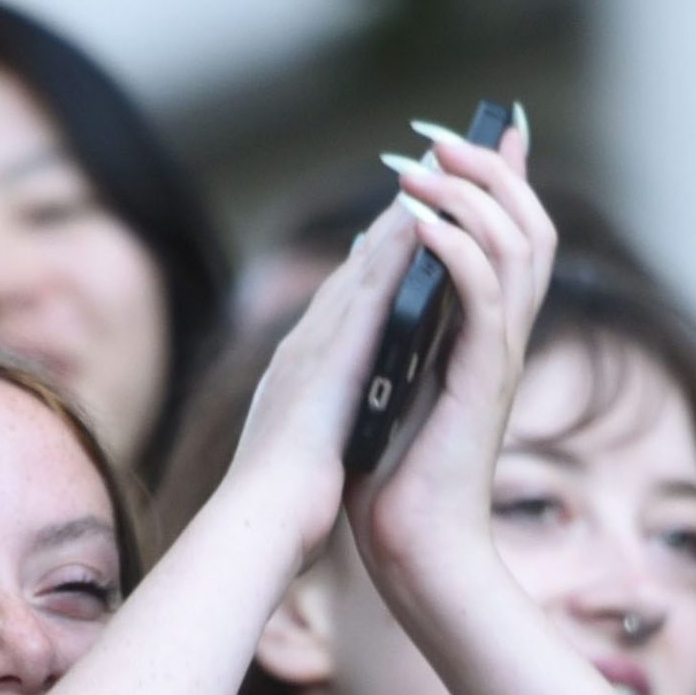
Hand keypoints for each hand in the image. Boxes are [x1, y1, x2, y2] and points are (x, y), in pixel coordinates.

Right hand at [210, 202, 424, 573]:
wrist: (258, 524)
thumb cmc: (282, 506)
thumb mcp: (309, 453)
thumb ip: (322, 426)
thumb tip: (333, 429)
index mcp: (304, 371)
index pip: (348, 302)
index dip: (378, 260)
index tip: (406, 227)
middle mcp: (306, 343)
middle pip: (359, 264)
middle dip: (396, 218)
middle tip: (429, 170)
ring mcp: (315, 340)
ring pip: (366, 260)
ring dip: (403, 213)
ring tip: (437, 171)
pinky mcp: (332, 350)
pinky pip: (372, 284)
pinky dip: (399, 247)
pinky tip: (428, 216)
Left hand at [350, 112, 557, 615]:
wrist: (412, 549)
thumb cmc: (394, 476)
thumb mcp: (396, 376)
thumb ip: (405, 323)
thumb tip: (384, 266)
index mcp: (485, 334)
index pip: (514, 235)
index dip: (508, 176)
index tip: (485, 125)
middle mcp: (503, 338)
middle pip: (530, 225)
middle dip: (489, 169)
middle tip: (443, 138)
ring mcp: (498, 358)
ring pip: (516, 247)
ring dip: (471, 196)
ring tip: (427, 167)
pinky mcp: (483, 381)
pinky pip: (483, 296)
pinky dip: (457, 248)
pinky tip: (421, 222)